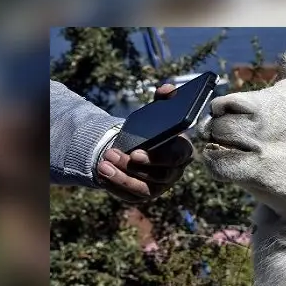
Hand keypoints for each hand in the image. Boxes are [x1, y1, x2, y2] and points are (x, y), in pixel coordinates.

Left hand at [96, 84, 194, 202]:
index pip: (177, 158)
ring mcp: (161, 187)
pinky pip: (131, 196)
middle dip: (132, 167)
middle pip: (159, 176)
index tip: (135, 153)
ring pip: (143, 188)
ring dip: (121, 177)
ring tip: (102, 165)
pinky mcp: (144, 195)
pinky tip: (102, 176)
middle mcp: (175, 173)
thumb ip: (164, 100)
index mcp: (183, 152)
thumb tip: (167, 89)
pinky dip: (115, 186)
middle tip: (110, 154)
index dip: (158, 158)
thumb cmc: (150, 132)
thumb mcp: (156, 114)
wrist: (137, 149)